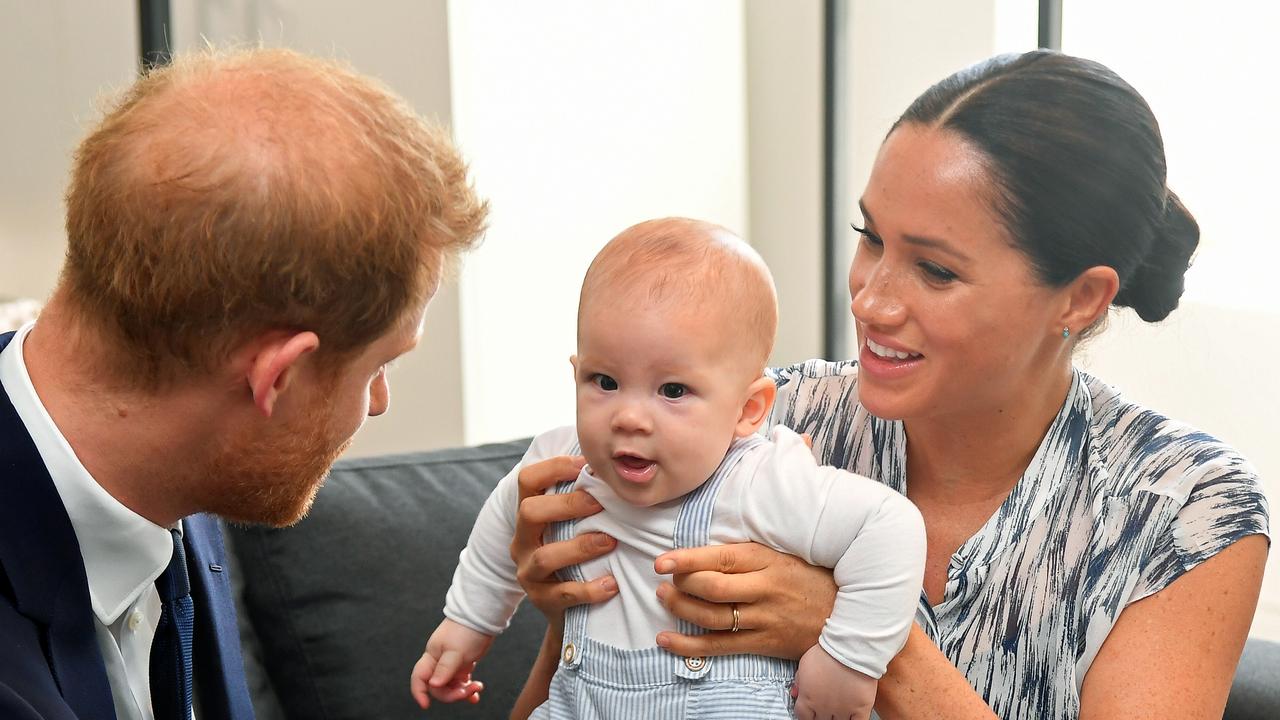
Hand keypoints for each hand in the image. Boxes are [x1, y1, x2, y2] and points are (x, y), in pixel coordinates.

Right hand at [409, 619, 493, 708]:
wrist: (482, 616)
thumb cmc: (467, 630)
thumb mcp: (456, 651)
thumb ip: (444, 669)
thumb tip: (433, 685)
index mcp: (432, 656)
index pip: (419, 678)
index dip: (419, 692)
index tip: (426, 705)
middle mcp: (439, 661)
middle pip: (438, 687)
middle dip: (452, 693)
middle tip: (468, 691)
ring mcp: (451, 663)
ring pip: (451, 686)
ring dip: (462, 691)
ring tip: (477, 687)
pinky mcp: (463, 663)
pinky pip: (462, 681)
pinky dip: (468, 688)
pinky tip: (476, 692)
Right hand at [511, 455, 618, 625]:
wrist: (569, 612)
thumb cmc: (577, 556)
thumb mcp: (572, 526)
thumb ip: (584, 499)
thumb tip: (615, 465)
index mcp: (529, 516)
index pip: (528, 480)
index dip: (553, 467)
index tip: (585, 464)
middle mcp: (522, 541)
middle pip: (528, 512)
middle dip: (566, 504)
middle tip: (600, 503)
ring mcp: (528, 572)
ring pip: (545, 556)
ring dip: (581, 547)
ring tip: (610, 542)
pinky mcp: (542, 601)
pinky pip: (563, 594)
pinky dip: (589, 589)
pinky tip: (611, 584)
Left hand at [653, 542, 835, 658]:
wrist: (847, 615)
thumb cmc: (810, 579)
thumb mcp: (783, 554)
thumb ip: (747, 554)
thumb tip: (704, 551)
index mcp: (767, 561)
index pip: (720, 558)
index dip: (687, 560)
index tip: (662, 562)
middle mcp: (764, 589)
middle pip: (712, 588)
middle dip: (681, 585)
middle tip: (664, 581)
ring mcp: (764, 619)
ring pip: (711, 617)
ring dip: (680, 609)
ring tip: (664, 599)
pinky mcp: (763, 643)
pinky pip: (719, 647)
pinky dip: (688, 645)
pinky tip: (666, 640)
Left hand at [793, 645, 875, 719]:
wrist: (850, 647)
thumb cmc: (828, 652)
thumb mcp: (804, 664)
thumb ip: (799, 681)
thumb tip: (795, 692)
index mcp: (807, 699)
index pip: (802, 717)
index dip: (806, 716)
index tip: (809, 713)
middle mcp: (823, 708)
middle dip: (820, 716)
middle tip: (825, 708)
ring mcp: (842, 710)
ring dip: (836, 718)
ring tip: (838, 709)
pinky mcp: (861, 708)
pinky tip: (851, 717)